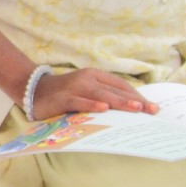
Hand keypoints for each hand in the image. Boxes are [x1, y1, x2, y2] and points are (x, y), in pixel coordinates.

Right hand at [30, 67, 155, 120]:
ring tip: (136, 109)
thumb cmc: (64, 94)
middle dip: (135, 101)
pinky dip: (92, 105)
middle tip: (151, 110)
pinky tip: (104, 109)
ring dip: (120, 102)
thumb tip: (129, 108)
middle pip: (115, 90)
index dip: (137, 95)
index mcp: (95, 75)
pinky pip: (80, 102)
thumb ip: (104, 96)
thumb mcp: (86, 92)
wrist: (33, 90)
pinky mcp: (63, 98)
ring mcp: (75, 87)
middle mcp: (87, 78)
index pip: (121, 85)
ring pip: (101, 95)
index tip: (152, 107)